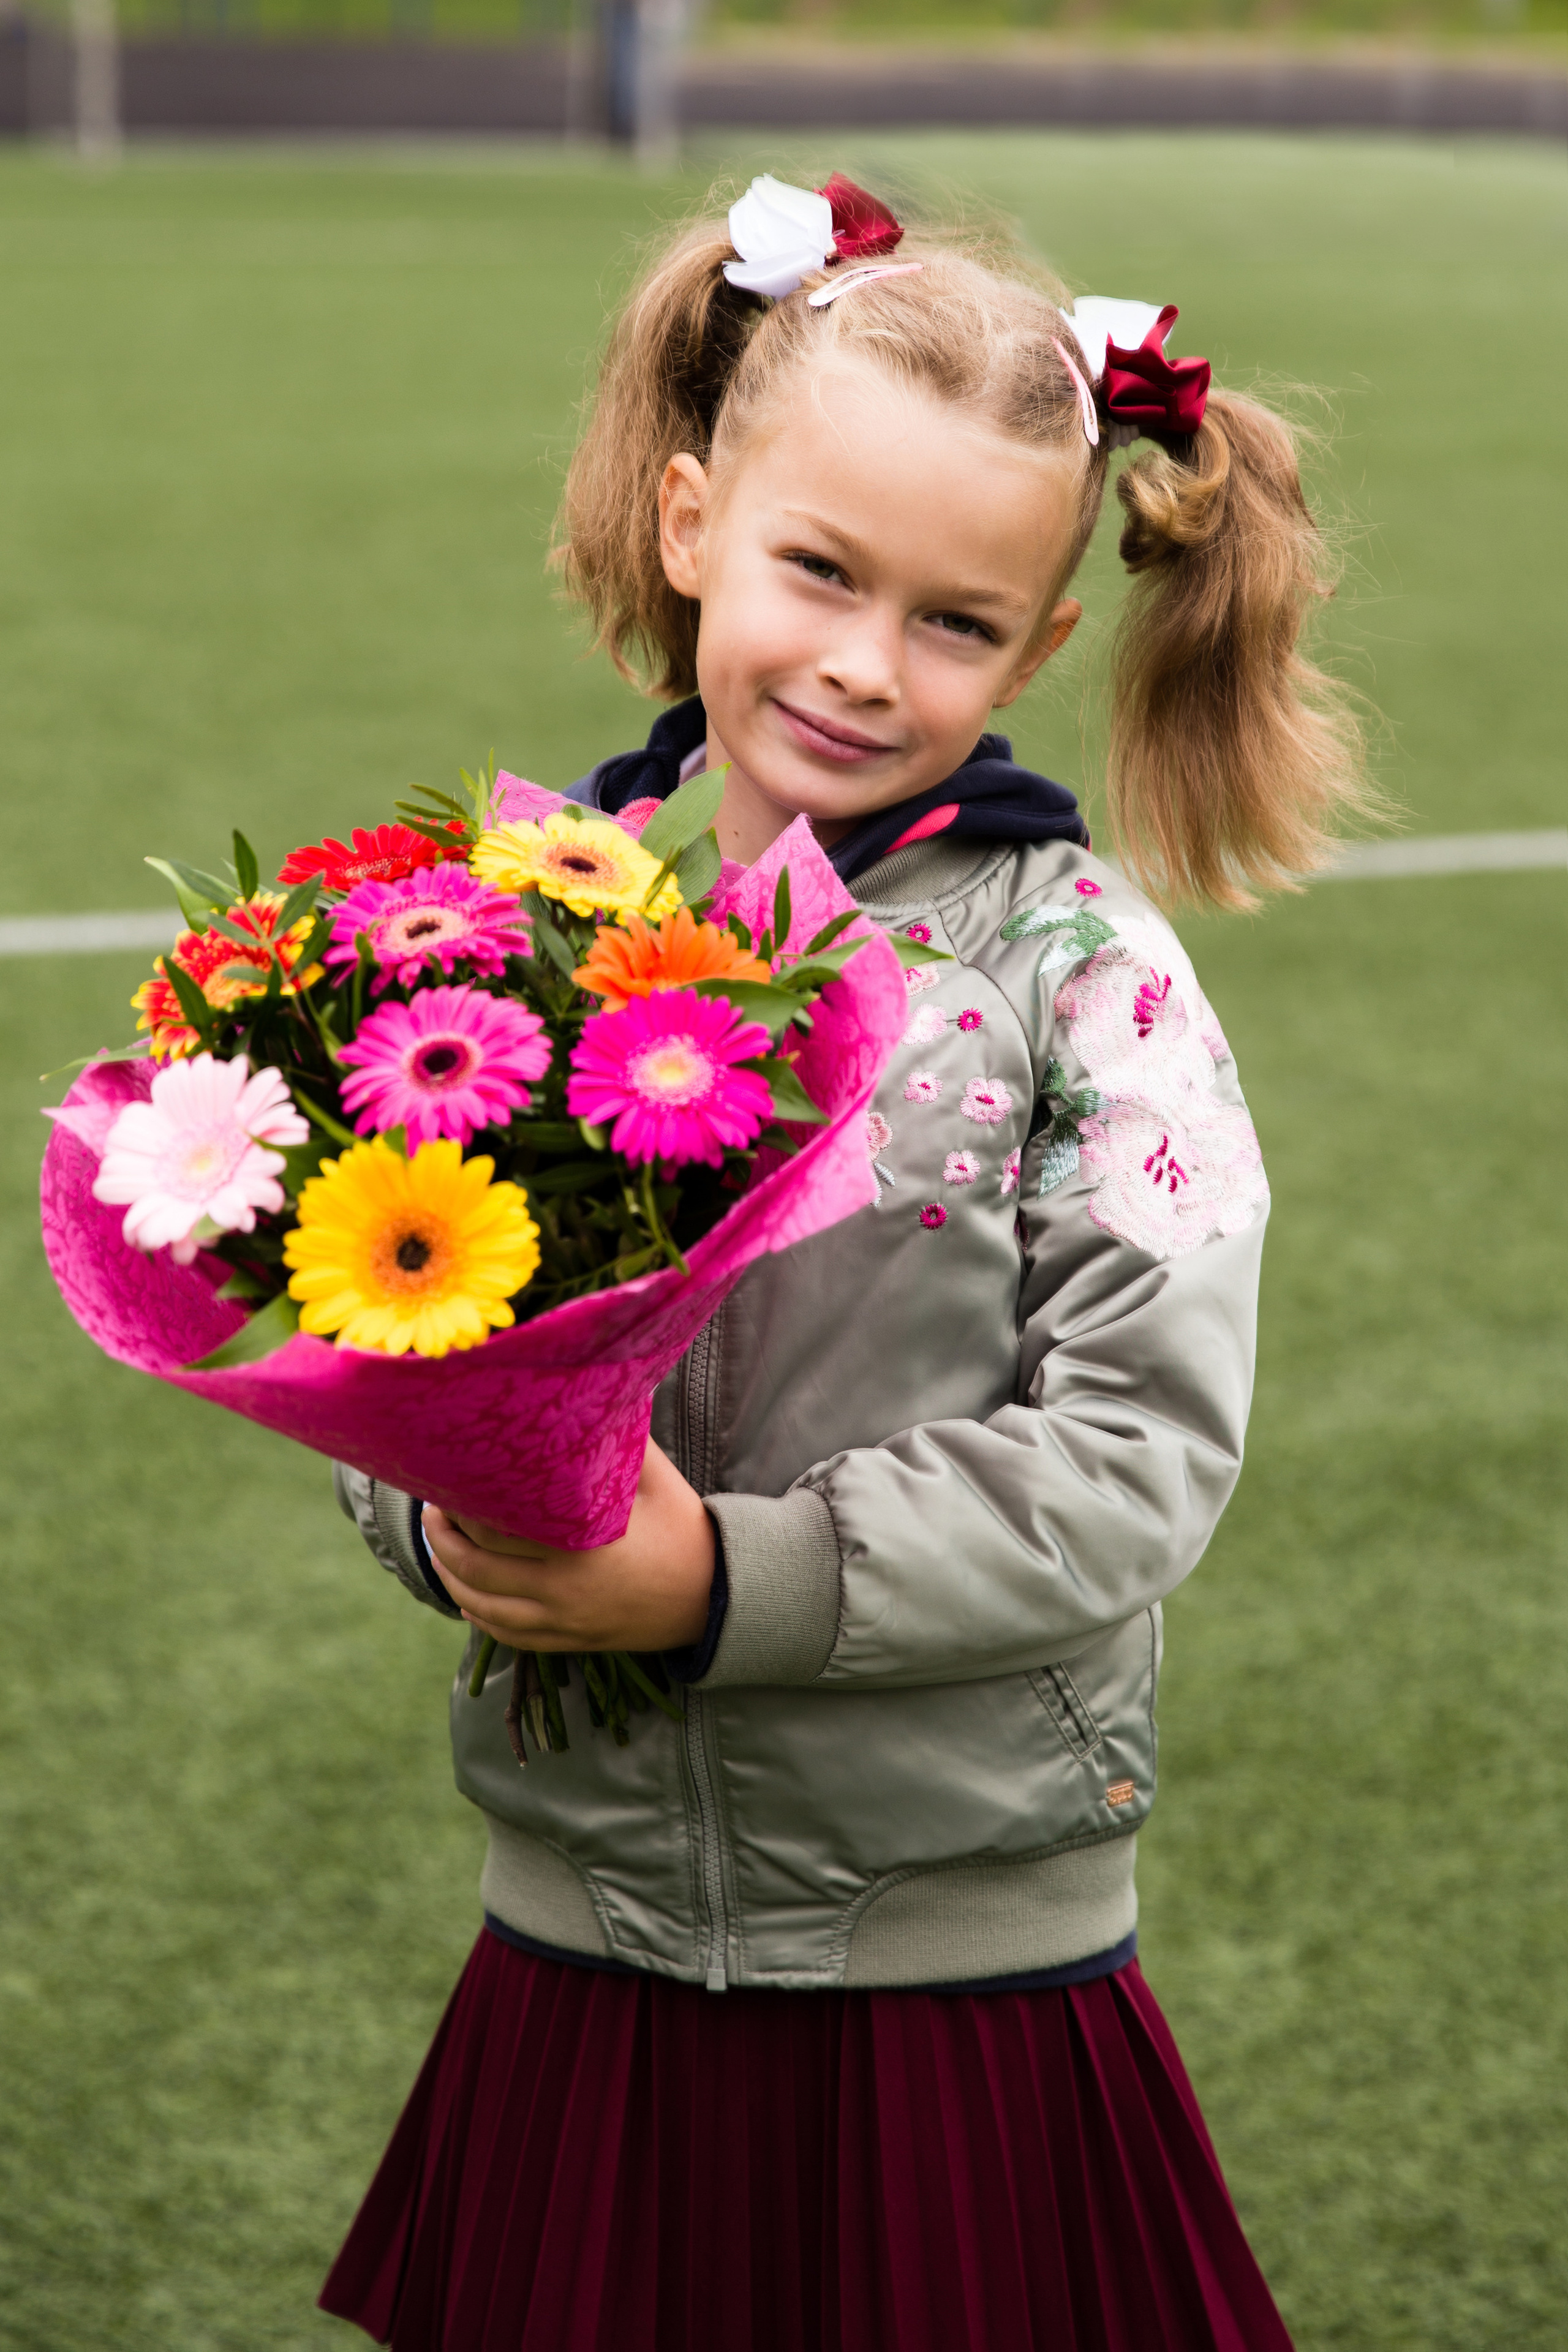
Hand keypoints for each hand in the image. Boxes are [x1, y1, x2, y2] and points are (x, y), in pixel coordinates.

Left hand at [424, 1437, 714, 1654]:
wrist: (715, 1597)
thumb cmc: (683, 1529)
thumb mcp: (655, 1479)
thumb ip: (617, 1440)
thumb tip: (587, 1389)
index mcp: (580, 1546)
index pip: (498, 1526)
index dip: (463, 1506)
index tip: (447, 1481)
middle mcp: (564, 1590)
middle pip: (479, 1568)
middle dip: (444, 1539)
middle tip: (431, 1510)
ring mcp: (565, 1622)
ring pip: (485, 1607)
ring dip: (452, 1578)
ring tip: (438, 1548)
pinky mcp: (571, 1641)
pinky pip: (510, 1635)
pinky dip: (479, 1616)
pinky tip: (464, 1597)